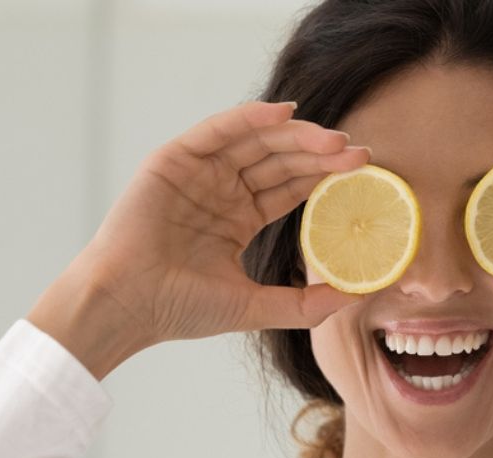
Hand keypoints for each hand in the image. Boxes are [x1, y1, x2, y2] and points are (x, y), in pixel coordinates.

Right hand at [29, 101, 369, 377]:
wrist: (128, 305)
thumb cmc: (180, 309)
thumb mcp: (254, 306)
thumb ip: (304, 303)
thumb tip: (357, 296)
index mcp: (239, 218)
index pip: (291, 187)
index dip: (326, 177)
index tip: (363, 173)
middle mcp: (221, 190)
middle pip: (280, 160)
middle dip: (320, 154)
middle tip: (359, 152)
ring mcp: (198, 173)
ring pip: (256, 142)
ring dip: (296, 135)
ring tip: (334, 139)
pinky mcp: (173, 160)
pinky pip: (217, 130)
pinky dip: (250, 117)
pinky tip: (285, 114)